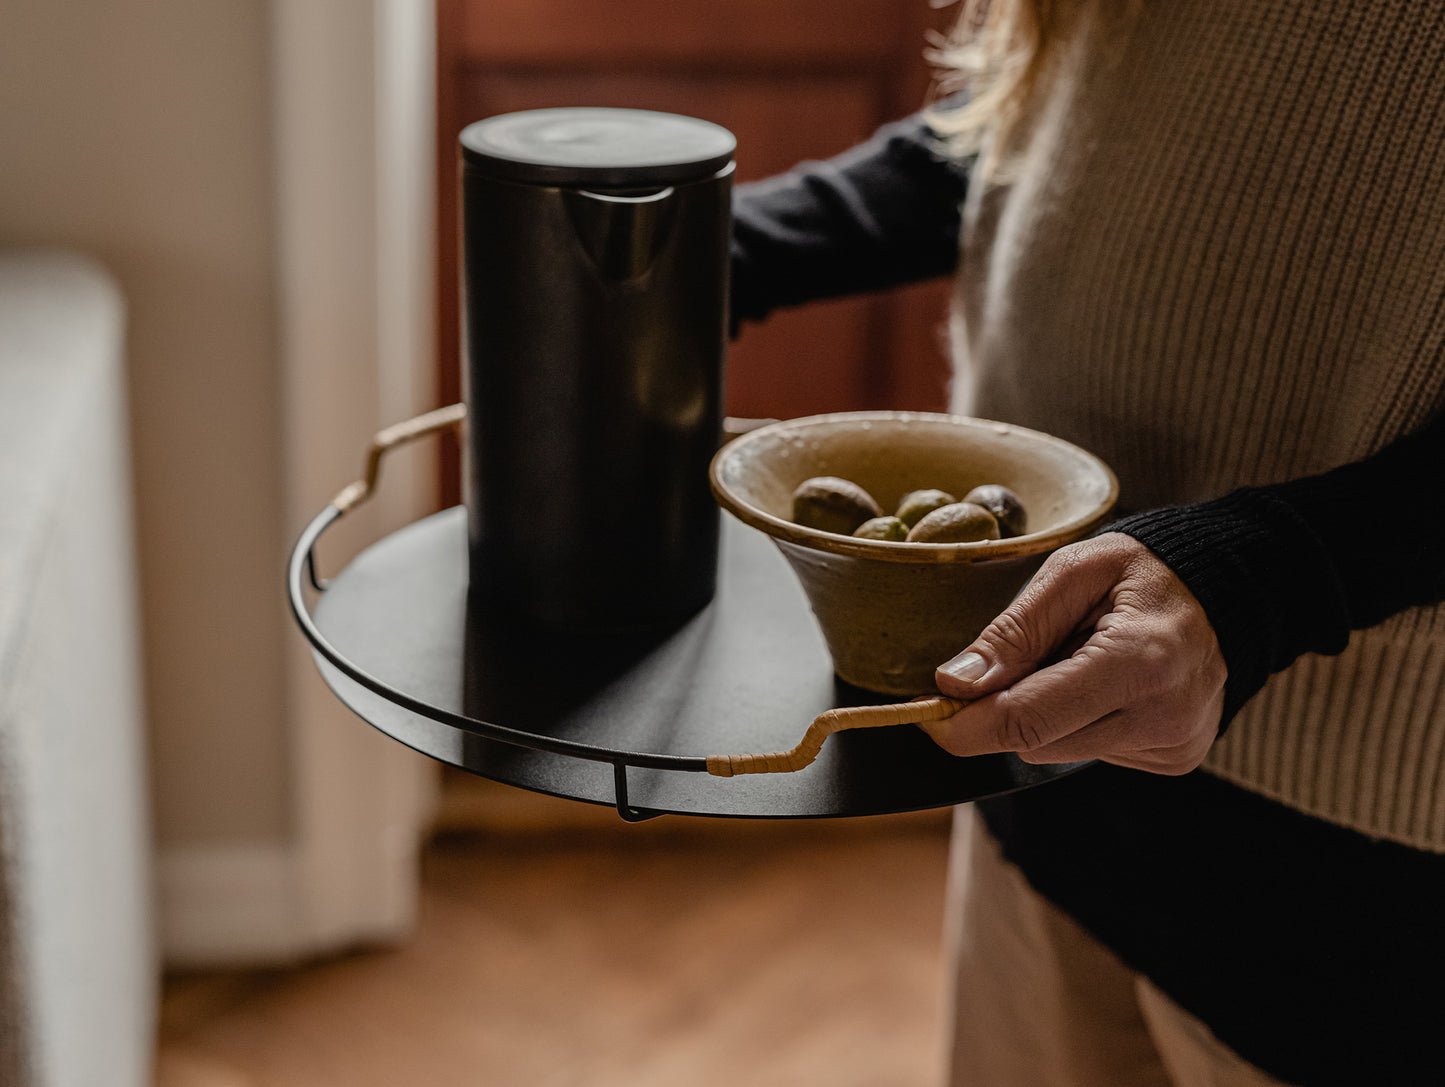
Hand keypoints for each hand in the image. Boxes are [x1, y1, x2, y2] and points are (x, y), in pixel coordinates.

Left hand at [922, 532, 1226, 774]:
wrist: (1228, 589)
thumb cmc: (1144, 571)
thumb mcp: (1072, 573)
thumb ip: (1013, 631)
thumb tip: (954, 684)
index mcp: (1139, 661)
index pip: (1027, 719)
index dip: (965, 724)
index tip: (928, 711)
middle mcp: (1163, 715)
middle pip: (1036, 743)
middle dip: (1004, 709)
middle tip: (1015, 660)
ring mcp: (1173, 744)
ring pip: (1058, 752)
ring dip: (1046, 713)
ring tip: (1080, 659)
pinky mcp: (1173, 759)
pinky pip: (1092, 750)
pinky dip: (1081, 720)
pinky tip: (1107, 682)